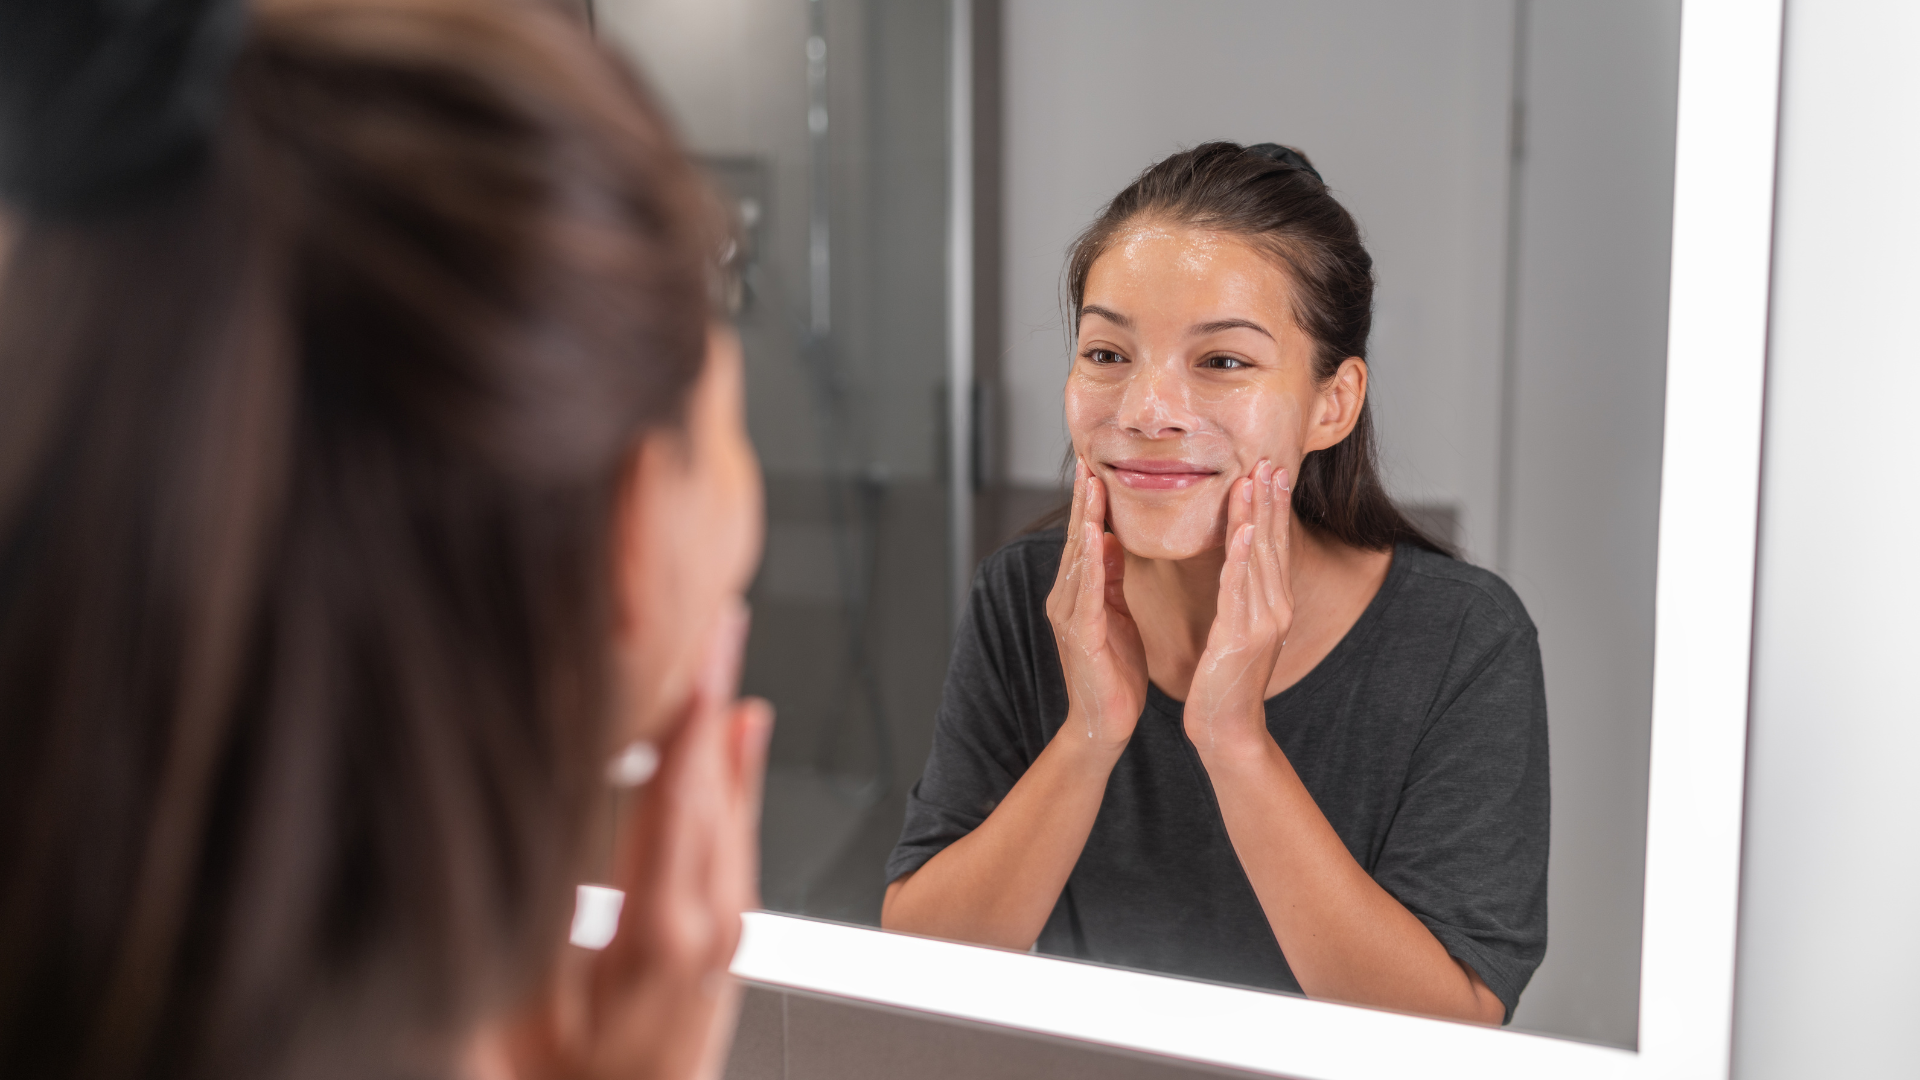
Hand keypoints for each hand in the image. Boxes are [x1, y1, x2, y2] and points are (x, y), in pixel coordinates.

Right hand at [504, 603, 772, 1079]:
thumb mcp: (520, 1008)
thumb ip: (535, 912)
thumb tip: (530, 823)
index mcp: (661, 937)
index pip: (677, 801)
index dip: (685, 720)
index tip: (693, 650)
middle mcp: (710, 927)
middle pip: (717, 788)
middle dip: (716, 694)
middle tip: (720, 615)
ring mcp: (726, 933)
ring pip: (733, 807)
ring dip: (729, 724)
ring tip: (727, 650)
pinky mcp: (724, 938)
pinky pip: (737, 836)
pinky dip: (739, 774)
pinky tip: (741, 733)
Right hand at [1045, 460, 1148, 749]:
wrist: (1106, 724)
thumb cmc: (1115, 674)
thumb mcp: (1116, 615)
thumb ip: (1109, 579)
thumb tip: (1108, 539)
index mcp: (1079, 594)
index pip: (1085, 540)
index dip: (1091, 504)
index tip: (1099, 469)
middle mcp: (1066, 599)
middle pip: (1076, 540)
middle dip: (1084, 501)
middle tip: (1090, 462)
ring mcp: (1069, 616)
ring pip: (1077, 558)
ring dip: (1084, 519)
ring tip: (1091, 486)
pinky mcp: (1080, 634)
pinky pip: (1084, 589)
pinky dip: (1087, 560)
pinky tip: (1092, 534)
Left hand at [1187, 460, 1292, 755]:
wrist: (1227, 728)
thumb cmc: (1225, 680)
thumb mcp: (1237, 629)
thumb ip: (1240, 596)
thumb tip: (1239, 565)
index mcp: (1271, 605)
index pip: (1273, 546)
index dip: (1274, 507)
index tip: (1272, 470)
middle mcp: (1274, 608)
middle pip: (1272, 545)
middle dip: (1271, 500)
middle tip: (1271, 460)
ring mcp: (1261, 623)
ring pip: (1258, 560)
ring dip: (1256, 517)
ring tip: (1254, 480)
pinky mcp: (1241, 637)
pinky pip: (1240, 590)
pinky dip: (1240, 558)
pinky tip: (1240, 531)